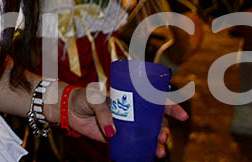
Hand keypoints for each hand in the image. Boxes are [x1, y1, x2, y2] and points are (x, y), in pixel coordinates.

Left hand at [64, 86, 187, 158]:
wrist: (69, 110)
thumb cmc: (83, 97)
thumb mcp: (93, 98)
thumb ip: (103, 112)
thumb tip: (113, 132)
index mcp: (131, 96)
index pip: (155, 100)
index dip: (171, 107)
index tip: (183, 116)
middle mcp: (132, 111)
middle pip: (156, 121)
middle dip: (165, 130)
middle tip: (163, 137)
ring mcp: (127, 125)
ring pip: (149, 135)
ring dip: (158, 144)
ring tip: (160, 151)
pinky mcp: (119, 137)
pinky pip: (136, 145)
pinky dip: (145, 152)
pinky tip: (151, 157)